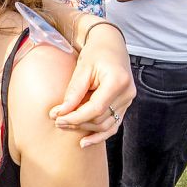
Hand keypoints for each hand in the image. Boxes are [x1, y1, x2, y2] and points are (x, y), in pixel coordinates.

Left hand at [50, 24, 134, 146]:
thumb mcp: (82, 69)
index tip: (57, 118)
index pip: (96, 108)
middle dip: (77, 122)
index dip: (75, 117)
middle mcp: (127, 93)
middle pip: (101, 118)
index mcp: (117, 82)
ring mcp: (129, 100)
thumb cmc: (95, 53)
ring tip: (65, 126)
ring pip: (107, 125)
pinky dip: (100, 135)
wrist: (111, 44)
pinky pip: (114, 125)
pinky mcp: (125, 105)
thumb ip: (73, 92)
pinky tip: (85, 142)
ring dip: (86, 129)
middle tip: (57, 122)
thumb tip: (60, 113)